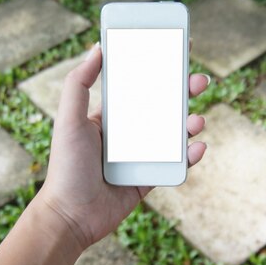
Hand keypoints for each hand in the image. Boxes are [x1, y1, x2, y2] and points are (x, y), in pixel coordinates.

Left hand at [33, 43, 208, 249]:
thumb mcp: (69, 119)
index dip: (157, 68)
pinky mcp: (150, 179)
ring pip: (173, 134)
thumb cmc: (66, 166)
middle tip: (199, 81)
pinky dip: (190, 156)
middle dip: (183, 92)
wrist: (71, 216)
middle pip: (162, 106)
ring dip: (190, 123)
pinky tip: (197, 147)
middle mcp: (127, 134)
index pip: (138, 86)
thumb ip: (79, 83)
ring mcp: (141, 157)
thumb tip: (97, 48)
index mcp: (110, 116)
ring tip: (197, 120)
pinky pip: (175, 164)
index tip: (176, 50)